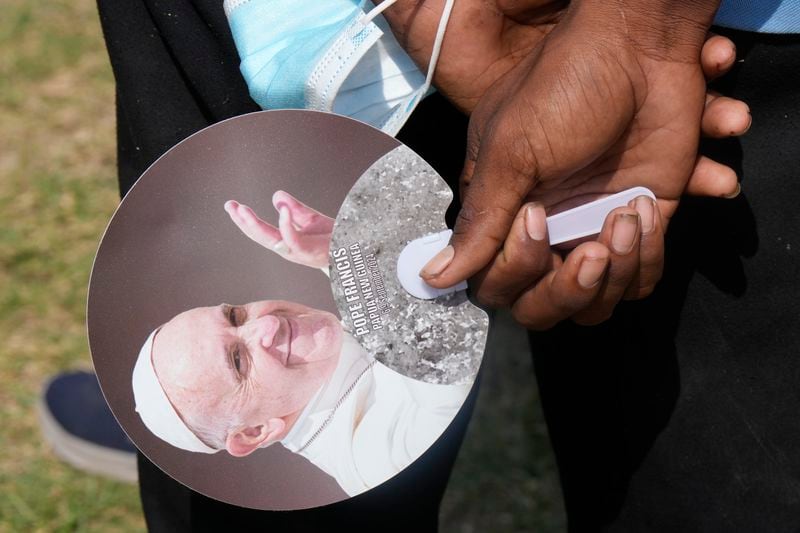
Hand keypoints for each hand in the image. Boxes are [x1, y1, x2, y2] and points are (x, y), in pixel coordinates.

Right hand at [224, 191, 333, 269]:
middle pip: (259, 236)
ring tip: (242, 210)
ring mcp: (297, 251)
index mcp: (286, 241)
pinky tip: (281, 210)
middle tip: (230, 206)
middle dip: (243, 221)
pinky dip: (285, 224)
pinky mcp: (309, 251)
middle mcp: (288, 248)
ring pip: (270, 240)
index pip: (260, 230)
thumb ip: (294, 208)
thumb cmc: (333, 239)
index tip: (231, 206)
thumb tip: (276, 195)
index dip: (245, 219)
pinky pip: (292, 239)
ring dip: (254, 225)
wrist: (352, 249)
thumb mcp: (311, 219)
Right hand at [386, 1, 747, 326]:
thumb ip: (480, 221)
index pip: (495, 282)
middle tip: (591, 250)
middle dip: (566, 292)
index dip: (516, 270)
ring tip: (626, 216)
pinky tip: (645, 207)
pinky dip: (647, 259)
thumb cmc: (564, 87)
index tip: (536, 217)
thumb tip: (431, 276)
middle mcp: (544, 232)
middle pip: (541, 308)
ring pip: (593, 306)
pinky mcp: (641, 227)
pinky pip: (641, 280)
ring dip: (612, 277)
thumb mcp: (510, 151)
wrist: (640, 48)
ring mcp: (592, 231)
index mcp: (503, 214)